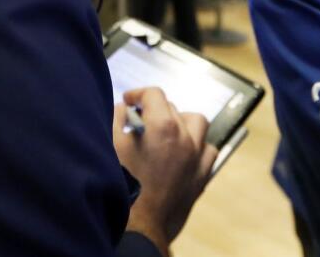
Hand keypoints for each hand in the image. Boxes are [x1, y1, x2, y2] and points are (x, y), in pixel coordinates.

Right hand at [113, 87, 217, 255]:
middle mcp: (186, 138)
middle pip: (174, 108)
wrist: (140, 226)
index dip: (138, 94)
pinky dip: (197, 147)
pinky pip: (207, 152)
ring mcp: (197, 158)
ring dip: (182, 123)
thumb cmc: (123, 186)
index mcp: (164, 126)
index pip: (154, 94)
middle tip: (140, 120)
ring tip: (166, 132)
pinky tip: (183, 153)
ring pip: (198, 125)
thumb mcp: (111, 146)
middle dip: (156, 110)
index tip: (129, 101)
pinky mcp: (201, 177)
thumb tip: (124, 109)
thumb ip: (116, 120)